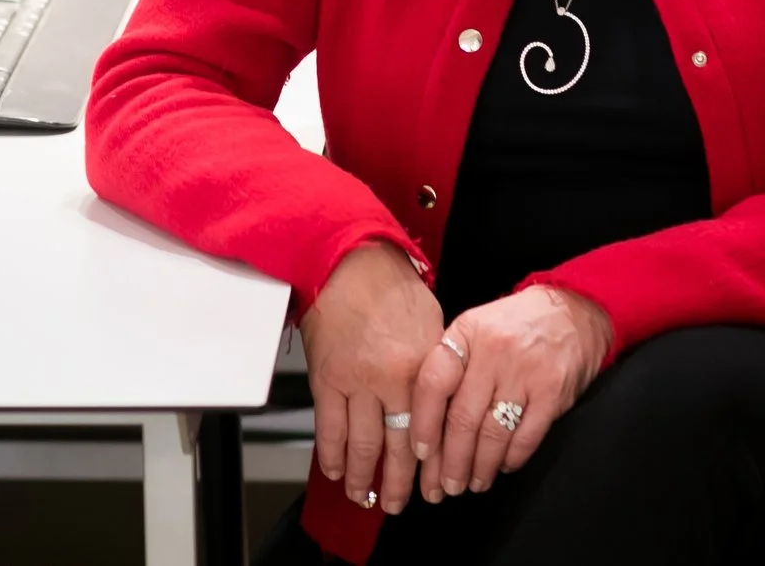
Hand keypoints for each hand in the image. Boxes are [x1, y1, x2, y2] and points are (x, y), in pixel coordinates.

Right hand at [298, 242, 442, 514]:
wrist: (348, 261)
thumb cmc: (391, 286)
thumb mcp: (431, 327)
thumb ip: (434, 368)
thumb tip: (437, 401)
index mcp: (424, 368)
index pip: (432, 431)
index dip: (431, 464)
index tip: (432, 483)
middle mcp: (392, 381)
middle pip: (399, 447)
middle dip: (399, 483)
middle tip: (398, 504)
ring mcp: (356, 383)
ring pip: (362, 445)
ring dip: (364, 478)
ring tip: (365, 498)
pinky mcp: (327, 379)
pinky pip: (328, 428)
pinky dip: (331, 455)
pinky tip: (336, 471)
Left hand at [409, 285, 610, 501]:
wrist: (572, 310)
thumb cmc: (513, 325)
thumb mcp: (474, 328)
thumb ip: (450, 365)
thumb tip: (422, 422)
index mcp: (466, 333)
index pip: (433, 383)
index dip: (423, 424)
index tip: (420, 454)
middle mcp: (493, 352)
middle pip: (462, 418)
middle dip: (450, 462)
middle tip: (444, 487)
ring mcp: (525, 372)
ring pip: (493, 434)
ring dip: (479, 467)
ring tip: (472, 483)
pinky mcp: (554, 392)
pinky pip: (526, 437)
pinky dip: (512, 459)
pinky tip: (503, 467)